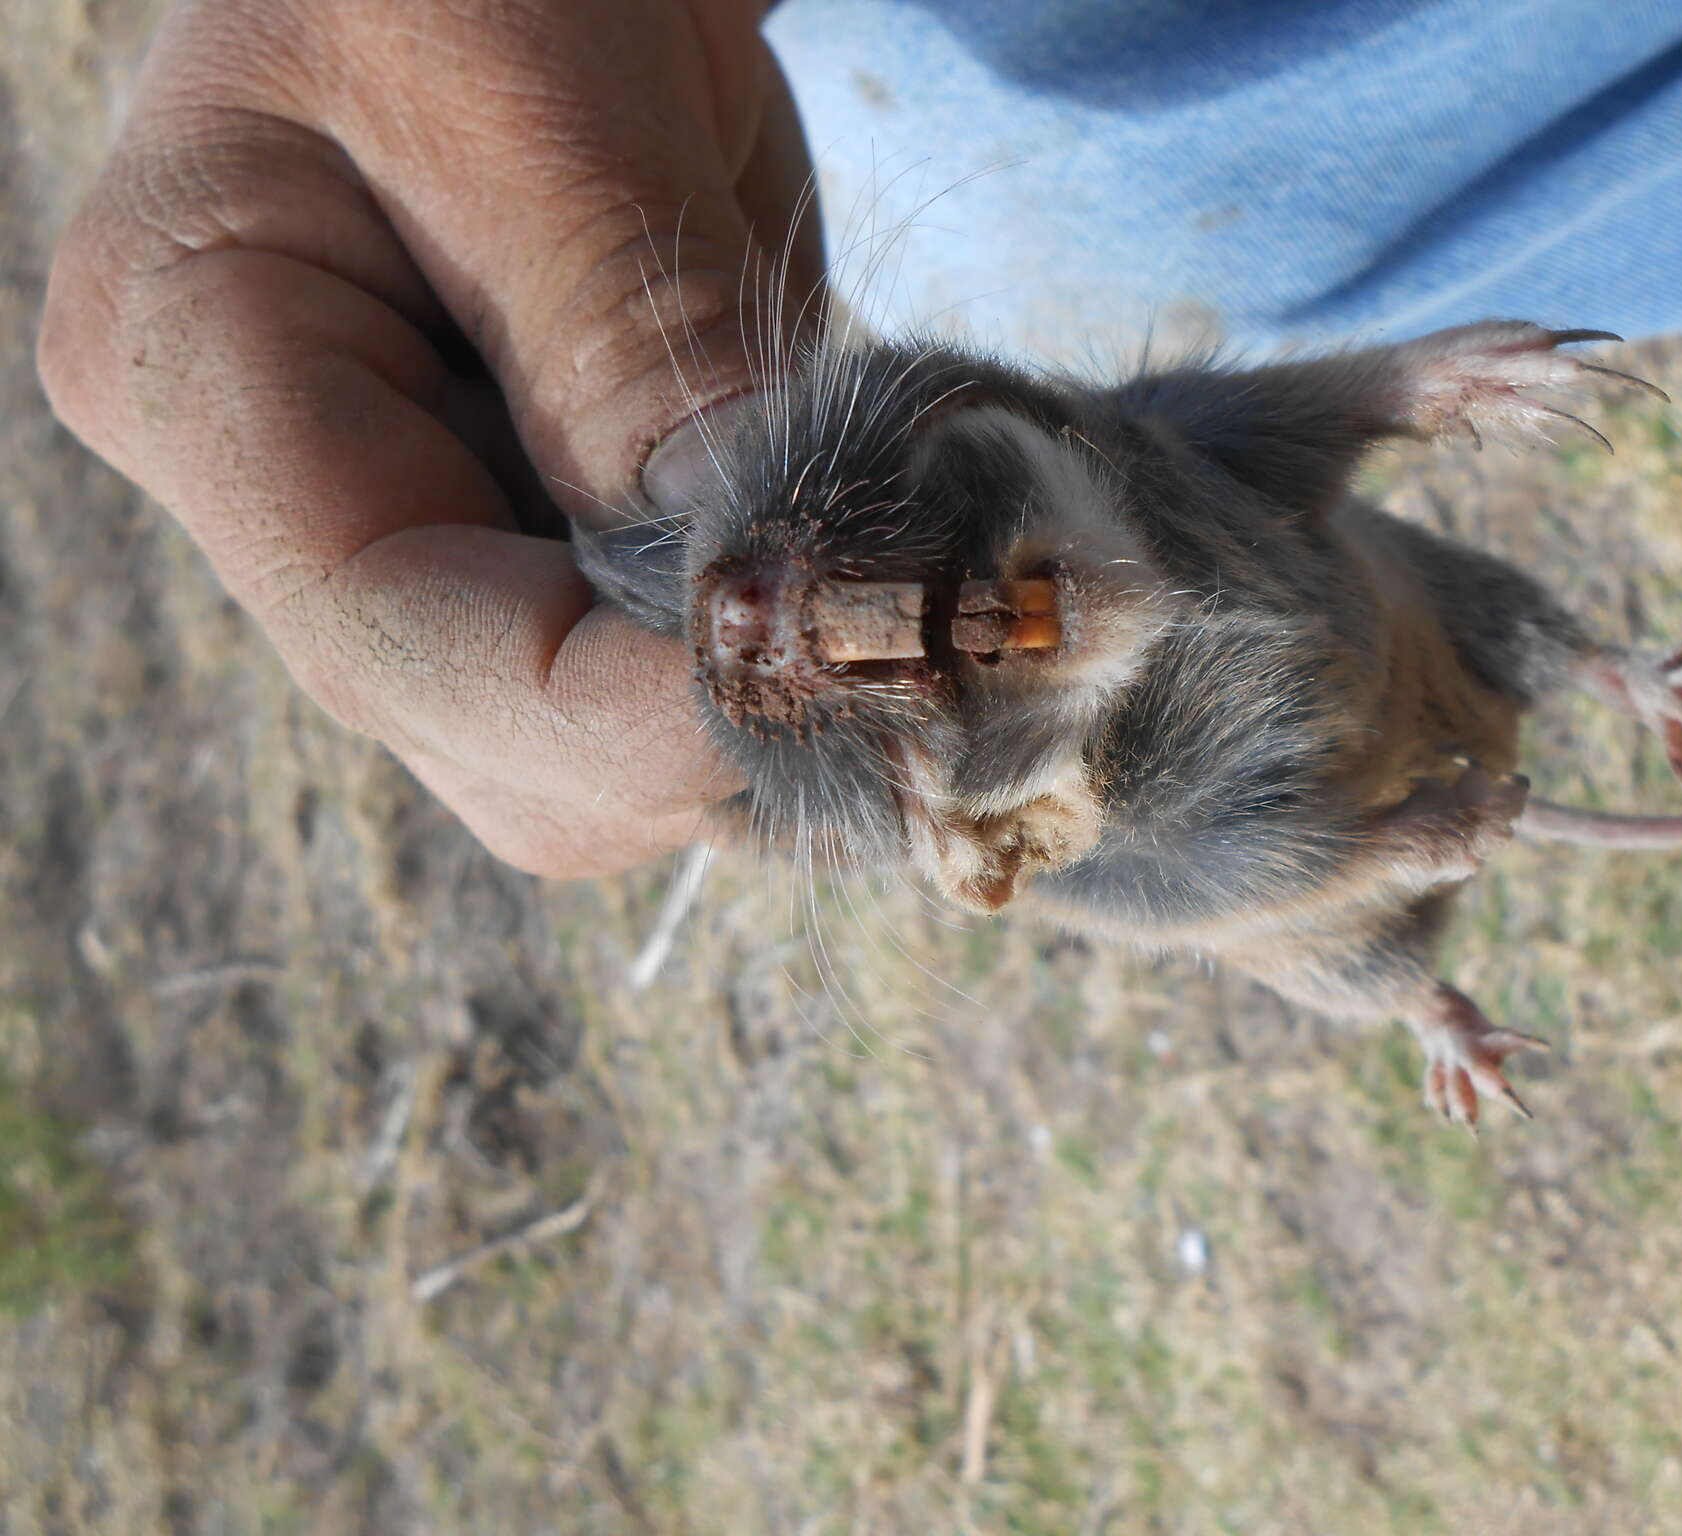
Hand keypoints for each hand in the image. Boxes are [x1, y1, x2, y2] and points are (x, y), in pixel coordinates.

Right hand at [38, 0, 818, 874]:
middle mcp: (296, 493)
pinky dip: (778, 662)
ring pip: (592, 754)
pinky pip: (658, 680)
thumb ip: (635, 344)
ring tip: (894, 590)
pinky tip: (865, 577)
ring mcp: (423, 532)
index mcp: (199, 361)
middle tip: (898, 639)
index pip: (393, 637)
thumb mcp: (541, 104)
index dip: (611, 712)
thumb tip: (774, 583)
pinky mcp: (543, 539)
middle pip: (494, 742)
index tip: (822, 676)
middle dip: (697, 729)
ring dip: (757, 711)